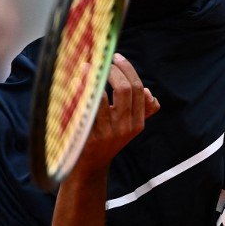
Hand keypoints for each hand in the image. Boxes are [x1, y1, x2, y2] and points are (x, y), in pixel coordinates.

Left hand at [77, 54, 158, 172]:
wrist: (88, 168)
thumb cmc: (107, 141)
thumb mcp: (128, 128)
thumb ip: (143, 112)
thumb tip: (149, 92)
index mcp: (137, 123)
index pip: (138, 89)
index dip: (127, 69)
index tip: (116, 57)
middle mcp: (125, 127)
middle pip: (125, 89)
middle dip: (113, 69)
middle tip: (102, 61)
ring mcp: (107, 132)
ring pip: (103, 96)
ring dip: (94, 76)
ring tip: (86, 66)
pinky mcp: (89, 136)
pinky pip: (85, 107)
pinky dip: (81, 91)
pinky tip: (76, 81)